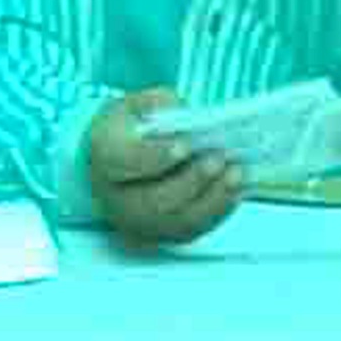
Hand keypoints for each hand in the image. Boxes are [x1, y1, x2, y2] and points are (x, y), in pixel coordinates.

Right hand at [82, 91, 234, 252]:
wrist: (119, 162)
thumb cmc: (132, 129)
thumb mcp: (136, 105)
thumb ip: (156, 105)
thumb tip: (183, 113)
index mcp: (104, 157)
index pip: (126, 162)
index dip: (156, 156)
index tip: (186, 145)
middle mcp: (114, 198)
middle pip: (155, 200)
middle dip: (192, 180)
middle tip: (219, 160)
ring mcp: (136, 223)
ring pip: (177, 221)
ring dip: (212, 199)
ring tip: (236, 175)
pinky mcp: (159, 236)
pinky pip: (191, 230)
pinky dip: (217, 211)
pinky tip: (234, 191)